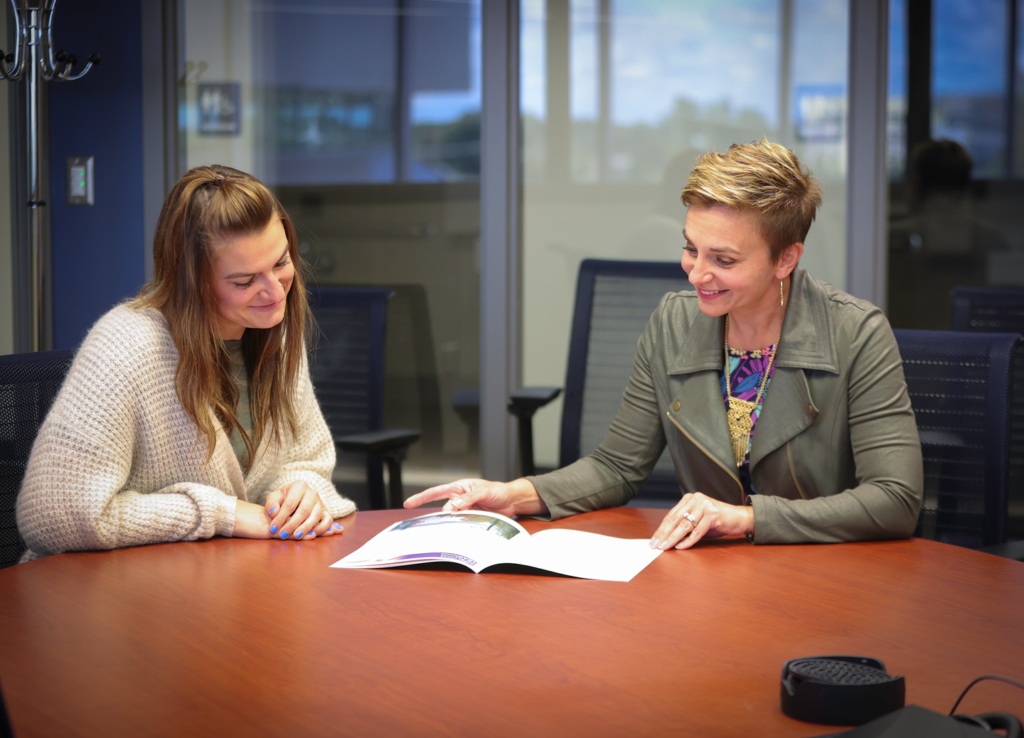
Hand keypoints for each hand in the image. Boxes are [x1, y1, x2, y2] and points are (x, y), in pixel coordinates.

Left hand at [263, 481, 342, 540]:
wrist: (296, 498)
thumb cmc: (284, 499)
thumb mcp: (275, 497)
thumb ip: (271, 504)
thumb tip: (273, 513)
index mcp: (299, 486)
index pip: (290, 504)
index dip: (281, 518)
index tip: (273, 528)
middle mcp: (312, 492)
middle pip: (304, 510)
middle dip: (292, 524)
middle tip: (283, 535)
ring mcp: (320, 502)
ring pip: (316, 516)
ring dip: (306, 528)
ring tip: (296, 537)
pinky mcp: (326, 511)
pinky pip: (328, 520)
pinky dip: (321, 529)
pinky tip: (310, 535)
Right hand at [404, 478, 547, 517]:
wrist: (512, 501)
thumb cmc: (498, 491)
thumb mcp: (484, 491)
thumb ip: (469, 497)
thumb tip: (454, 504)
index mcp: (459, 488)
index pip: (436, 492)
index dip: (422, 497)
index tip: (409, 502)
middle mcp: (460, 499)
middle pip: (445, 509)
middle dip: (445, 516)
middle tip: (453, 520)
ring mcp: (465, 510)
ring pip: (453, 519)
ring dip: (455, 523)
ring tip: (463, 525)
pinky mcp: (472, 519)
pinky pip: (462, 525)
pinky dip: (462, 529)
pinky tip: (464, 532)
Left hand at [649, 492, 753, 549]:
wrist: (740, 518)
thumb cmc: (718, 521)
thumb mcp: (698, 522)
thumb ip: (684, 526)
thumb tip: (667, 539)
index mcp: (689, 499)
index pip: (671, 515)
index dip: (661, 529)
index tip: (653, 540)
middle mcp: (695, 499)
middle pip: (675, 519)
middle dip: (663, 534)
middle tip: (655, 545)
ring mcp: (704, 505)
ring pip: (684, 525)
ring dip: (673, 538)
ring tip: (665, 547)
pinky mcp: (713, 514)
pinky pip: (697, 531)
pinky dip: (688, 540)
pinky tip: (680, 547)